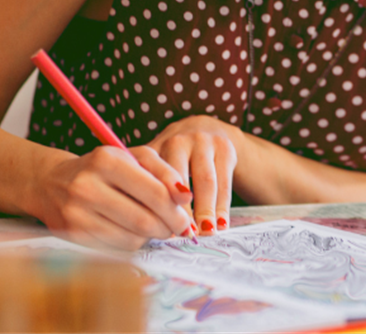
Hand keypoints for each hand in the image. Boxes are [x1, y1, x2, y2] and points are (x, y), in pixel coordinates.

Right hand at [33, 145, 195, 249]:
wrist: (52, 182)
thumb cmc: (103, 168)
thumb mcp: (134, 157)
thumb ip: (164, 171)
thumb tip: (186, 196)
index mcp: (107, 160)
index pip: (155, 192)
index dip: (176, 210)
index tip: (186, 218)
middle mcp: (87, 186)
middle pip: (145, 219)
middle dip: (168, 228)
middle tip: (177, 229)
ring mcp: (76, 213)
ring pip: (132, 237)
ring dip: (152, 237)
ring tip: (156, 228)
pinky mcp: (72, 234)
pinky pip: (116, 247)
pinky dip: (132, 242)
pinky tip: (133, 232)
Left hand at [146, 115, 240, 234]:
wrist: (205, 129)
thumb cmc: (171, 158)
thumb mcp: (153, 167)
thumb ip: (145, 190)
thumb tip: (140, 227)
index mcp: (153, 148)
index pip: (152, 180)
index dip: (157, 205)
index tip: (160, 230)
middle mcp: (177, 141)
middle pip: (179, 179)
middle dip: (183, 211)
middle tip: (185, 235)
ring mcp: (203, 142)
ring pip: (206, 181)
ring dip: (206, 210)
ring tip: (206, 233)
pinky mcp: (225, 149)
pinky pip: (224, 181)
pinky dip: (223, 206)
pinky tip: (221, 224)